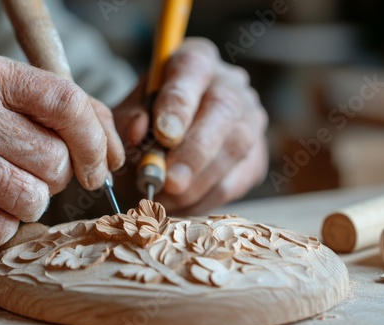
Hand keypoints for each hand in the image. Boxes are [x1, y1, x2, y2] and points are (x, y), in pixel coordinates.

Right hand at [0, 48, 123, 244]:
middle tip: (25, 172)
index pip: (66, 101)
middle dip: (56, 178)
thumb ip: (56, 112)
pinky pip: (1, 227)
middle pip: (55, 159)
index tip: (103, 165)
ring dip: (26, 204)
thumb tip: (112, 146)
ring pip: (33, 198)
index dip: (96, 139)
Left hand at [113, 38, 267, 214]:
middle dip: (194, 151)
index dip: (179, 103)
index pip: (192, 69)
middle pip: (223, 108)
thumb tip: (139, 131)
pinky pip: (236, 181)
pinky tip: (179, 205)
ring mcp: (250, 119)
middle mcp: (229, 84)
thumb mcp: (128, 115)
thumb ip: (127, 120)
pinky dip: (205, 198)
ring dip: (198, 182)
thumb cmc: (146, 123)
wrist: (170, 143)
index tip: (163, 134)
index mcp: (194, 61)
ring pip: (235, 147)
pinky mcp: (256, 156)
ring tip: (164, 199)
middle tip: (169, 182)